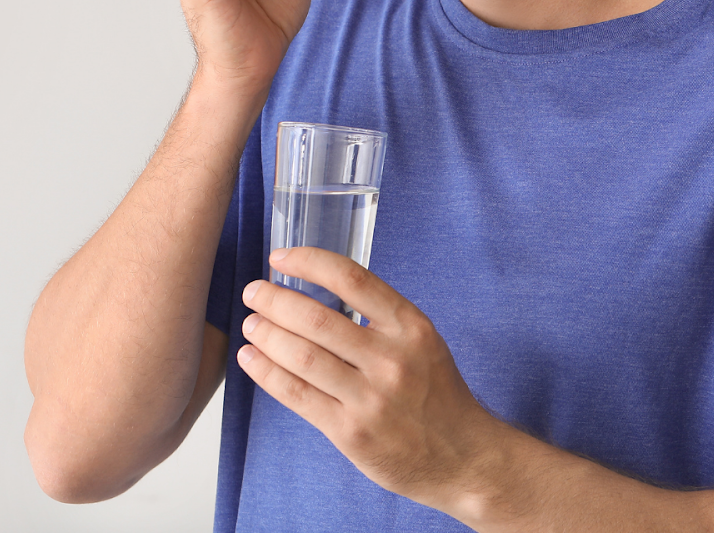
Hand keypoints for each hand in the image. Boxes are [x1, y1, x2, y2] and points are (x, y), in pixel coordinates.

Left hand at [236, 247, 501, 512]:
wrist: (463, 456)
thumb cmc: (436, 394)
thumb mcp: (422, 343)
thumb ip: (379, 319)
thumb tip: (317, 292)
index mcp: (410, 327)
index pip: (352, 280)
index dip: (309, 263)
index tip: (280, 257)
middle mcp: (391, 359)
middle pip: (317, 320)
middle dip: (275, 301)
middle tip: (254, 291)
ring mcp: (370, 398)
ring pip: (302, 357)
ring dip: (266, 335)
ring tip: (250, 323)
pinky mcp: (351, 432)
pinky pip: (298, 395)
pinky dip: (267, 373)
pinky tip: (251, 359)